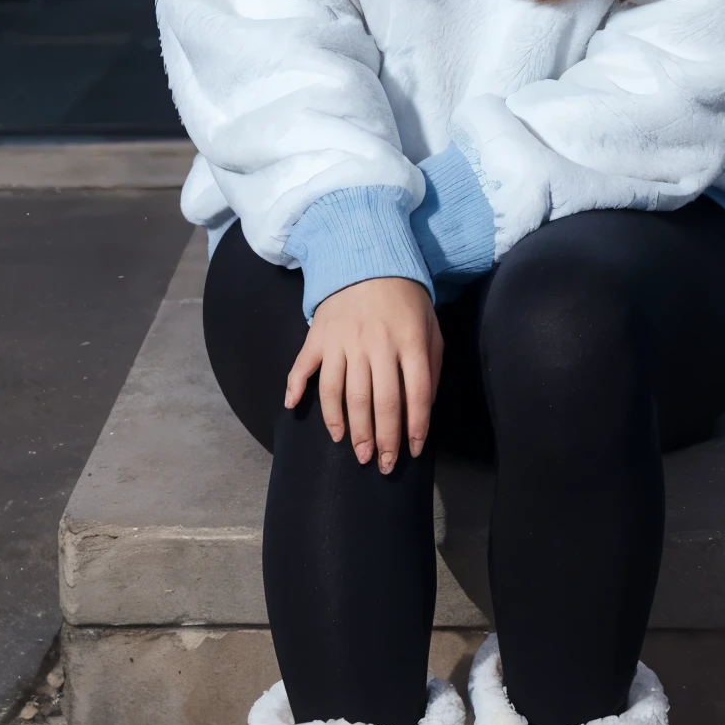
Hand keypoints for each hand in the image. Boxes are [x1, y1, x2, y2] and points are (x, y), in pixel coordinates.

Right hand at [284, 276, 442, 473]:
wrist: (368, 260)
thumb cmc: (404, 300)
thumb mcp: (430, 327)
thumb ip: (430, 365)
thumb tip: (423, 407)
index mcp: (408, 342)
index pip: (416, 394)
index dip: (415, 428)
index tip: (411, 452)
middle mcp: (375, 344)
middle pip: (379, 401)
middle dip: (382, 439)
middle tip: (381, 464)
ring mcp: (343, 341)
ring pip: (343, 393)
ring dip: (347, 426)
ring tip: (353, 449)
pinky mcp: (319, 337)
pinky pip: (303, 366)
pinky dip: (296, 388)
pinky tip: (294, 409)